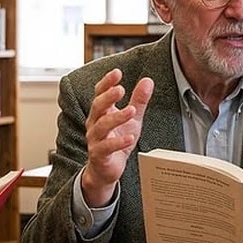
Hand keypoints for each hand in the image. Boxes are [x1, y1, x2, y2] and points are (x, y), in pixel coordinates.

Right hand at [80, 69, 154, 206]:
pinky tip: (130, 137)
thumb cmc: (117, 142)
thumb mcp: (132, 119)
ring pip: (101, 126)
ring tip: (131, 111)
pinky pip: (106, 147)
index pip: (100, 93)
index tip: (117, 72)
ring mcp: (95, 139)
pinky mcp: (99, 155)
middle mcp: (95, 124)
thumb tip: (147, 81)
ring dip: (116, 117)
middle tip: (120, 89)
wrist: (106, 169)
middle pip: (97, 107)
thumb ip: (139, 101)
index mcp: (101, 113)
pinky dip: (118, 142)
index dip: (107, 82)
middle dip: (108, 97)